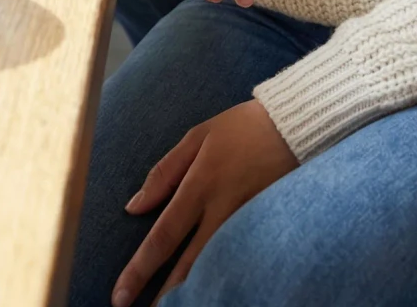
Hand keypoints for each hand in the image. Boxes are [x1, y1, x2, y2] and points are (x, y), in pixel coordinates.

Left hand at [113, 100, 296, 305]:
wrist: (296, 126)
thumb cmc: (242, 127)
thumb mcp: (198, 136)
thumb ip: (164, 172)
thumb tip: (133, 206)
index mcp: (200, 186)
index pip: (164, 236)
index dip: (140, 269)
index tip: (120, 296)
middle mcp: (222, 211)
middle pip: (188, 265)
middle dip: (163, 297)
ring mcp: (246, 222)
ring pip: (213, 268)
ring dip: (190, 292)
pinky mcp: (264, 227)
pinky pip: (235, 259)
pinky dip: (219, 277)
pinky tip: (208, 289)